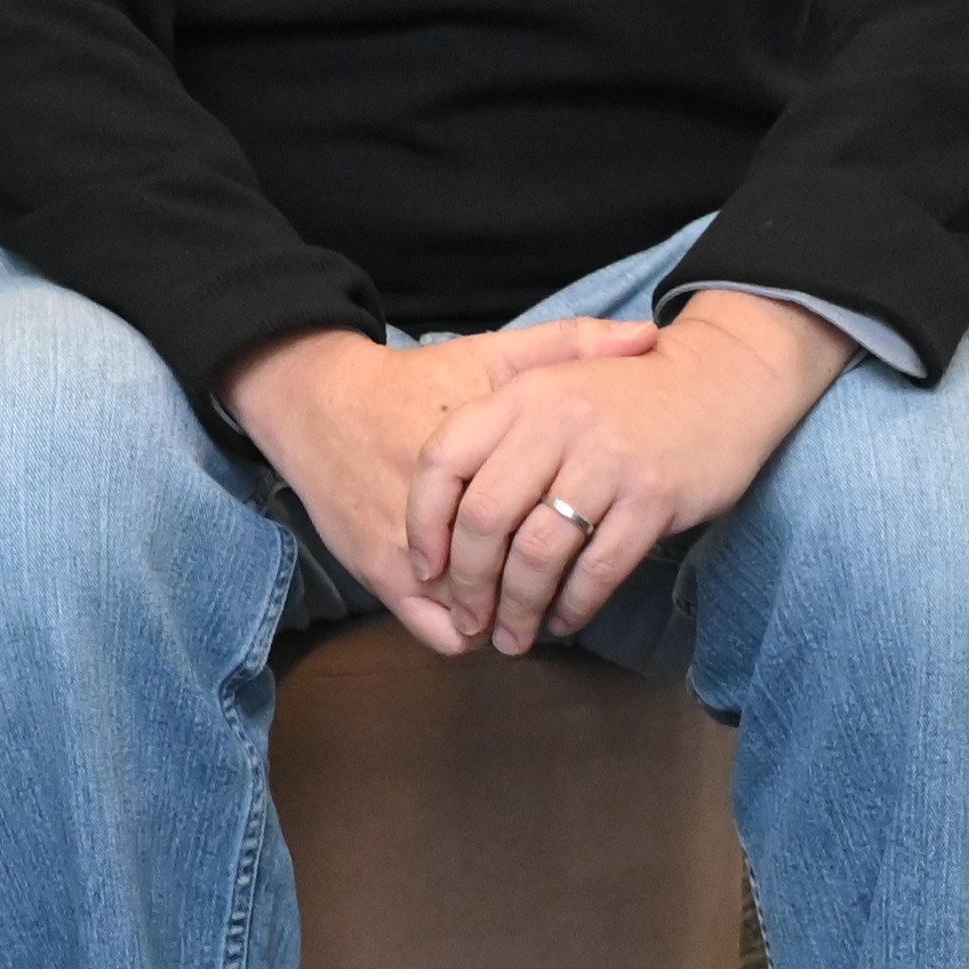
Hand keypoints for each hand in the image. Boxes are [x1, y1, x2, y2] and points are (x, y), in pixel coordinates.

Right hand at [219, 311, 662, 652]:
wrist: (321, 403)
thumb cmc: (416, 382)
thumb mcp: (490, 355)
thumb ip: (569, 344)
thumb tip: (648, 335)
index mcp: (480, 455)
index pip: (551, 521)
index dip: (588, 537)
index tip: (602, 534)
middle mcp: (440, 508)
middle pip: (518, 576)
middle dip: (550, 588)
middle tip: (572, 583)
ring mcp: (406, 549)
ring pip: (483, 616)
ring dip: (510, 617)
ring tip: (531, 607)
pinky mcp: (377, 575)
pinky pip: (439, 633)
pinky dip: (466, 633)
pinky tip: (483, 614)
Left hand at [408, 293, 851, 653]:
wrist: (721, 381)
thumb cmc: (623, 397)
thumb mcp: (552, 388)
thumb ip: (499, 436)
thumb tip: (446, 520)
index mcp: (520, 394)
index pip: (442, 460)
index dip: (424, 523)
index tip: (426, 569)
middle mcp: (556, 422)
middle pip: (484, 517)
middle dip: (469, 583)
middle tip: (470, 620)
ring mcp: (607, 460)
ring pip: (538, 553)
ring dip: (519, 608)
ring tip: (513, 637)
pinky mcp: (654, 497)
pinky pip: (598, 569)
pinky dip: (575, 606)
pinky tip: (564, 621)